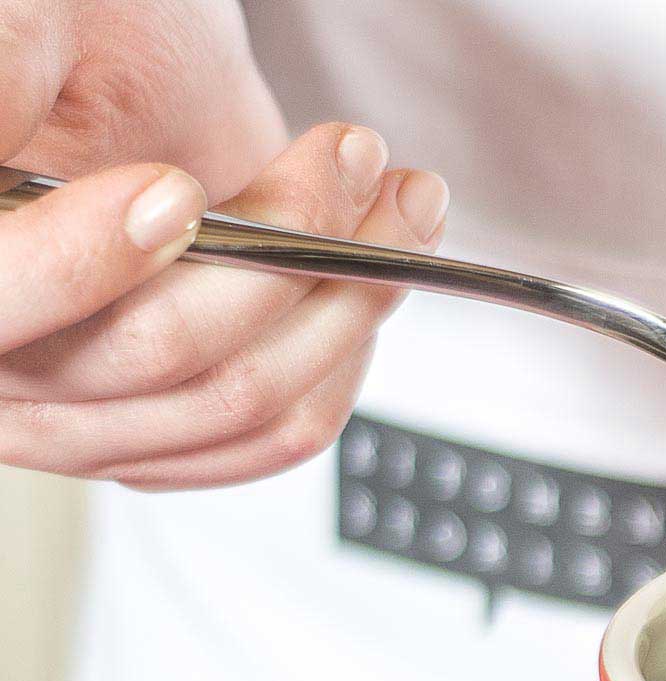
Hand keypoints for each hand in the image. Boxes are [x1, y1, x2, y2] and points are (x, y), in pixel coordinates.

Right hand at [0, 0, 445, 487]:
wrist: (130, 71)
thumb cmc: (75, 38)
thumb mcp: (28, 25)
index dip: (83, 262)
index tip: (176, 192)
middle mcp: (1, 366)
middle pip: (153, 350)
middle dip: (284, 246)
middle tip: (352, 151)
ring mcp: (82, 414)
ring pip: (234, 395)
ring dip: (345, 301)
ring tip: (404, 200)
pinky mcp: (165, 432)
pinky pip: (270, 434)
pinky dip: (343, 357)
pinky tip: (376, 273)